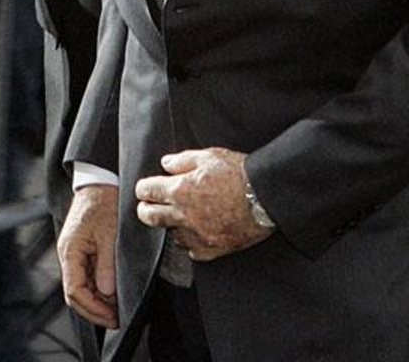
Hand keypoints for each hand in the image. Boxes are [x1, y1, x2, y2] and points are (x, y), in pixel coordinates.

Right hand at [57, 184, 118, 329]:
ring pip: (81, 287)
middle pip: (75, 294)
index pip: (74, 291)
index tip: (113, 317)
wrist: (101, 181)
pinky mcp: (82, 250)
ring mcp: (74, 253)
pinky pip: (86, 277)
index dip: (93, 309)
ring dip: (97, 301)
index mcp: (70, 250)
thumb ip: (106, 264)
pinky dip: (98, 289)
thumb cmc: (104, 202)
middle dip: (94, 310)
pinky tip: (112, 293)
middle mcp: (68, 254)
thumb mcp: (110, 234)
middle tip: (116, 319)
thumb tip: (106, 293)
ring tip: (117, 309)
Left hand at [133, 147, 272, 262]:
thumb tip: (166, 164)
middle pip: (149, 217)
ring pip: (172, 235)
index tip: (145, 187)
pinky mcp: (213, 249)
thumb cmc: (238, 174)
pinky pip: (192, 251)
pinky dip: (191, 242)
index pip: (147, 191)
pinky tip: (196, 232)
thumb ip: (182, 160)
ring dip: (171, 225)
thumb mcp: (208, 156)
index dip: (143, 188)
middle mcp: (184, 215)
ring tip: (178, 216)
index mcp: (179, 190)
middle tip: (147, 206)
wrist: (265, 197)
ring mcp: (197, 235)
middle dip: (144, 210)